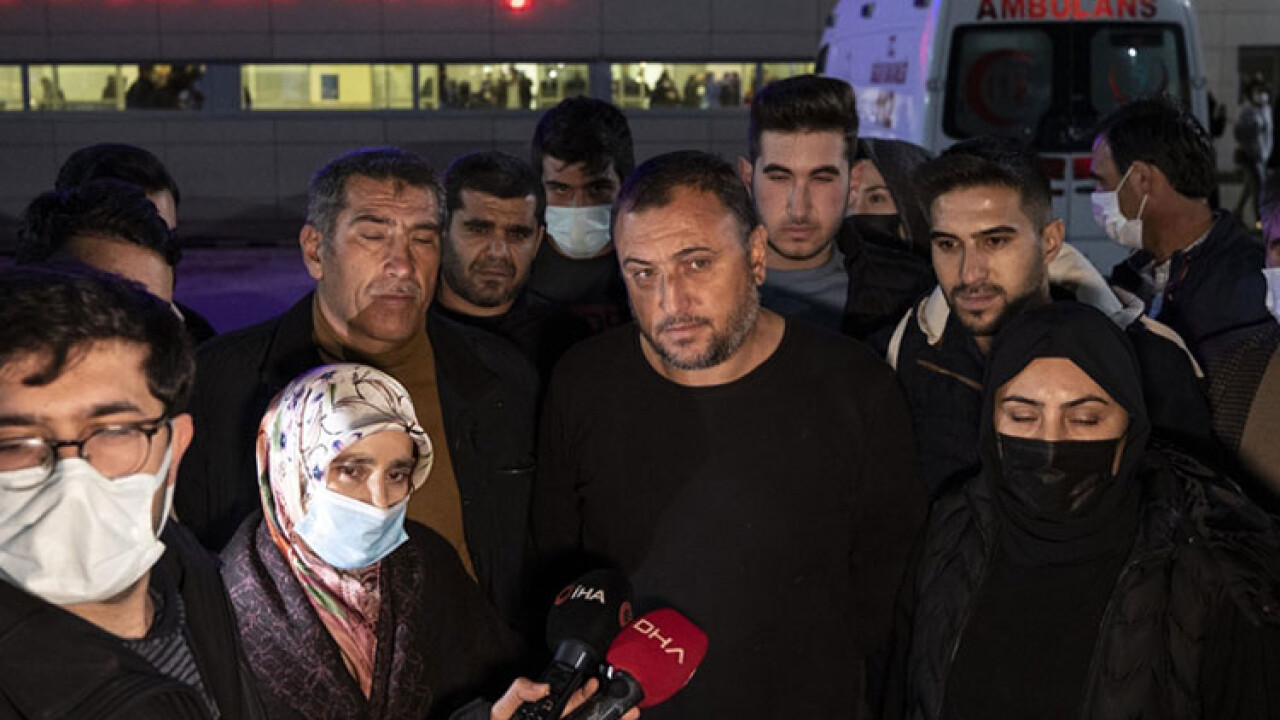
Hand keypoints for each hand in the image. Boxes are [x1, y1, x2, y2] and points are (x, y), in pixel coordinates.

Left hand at [489, 678, 639, 719]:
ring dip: (608, 718)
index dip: (587, 694)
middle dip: (607, 709)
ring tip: (626, 715)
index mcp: (548, 711)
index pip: (573, 701)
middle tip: (625, 705)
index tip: (599, 685)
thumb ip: (521, 690)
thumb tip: (542, 688)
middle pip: (587, 716)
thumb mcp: (505, 705)